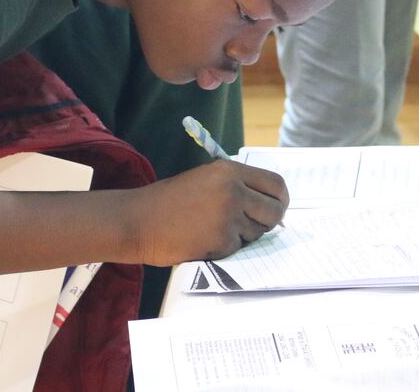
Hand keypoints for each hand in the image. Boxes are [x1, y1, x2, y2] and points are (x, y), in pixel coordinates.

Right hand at [122, 160, 288, 265]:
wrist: (138, 220)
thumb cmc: (169, 201)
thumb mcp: (206, 179)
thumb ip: (236, 186)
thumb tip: (270, 203)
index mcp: (229, 170)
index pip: (276, 184)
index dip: (280, 199)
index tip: (276, 208)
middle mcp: (233, 190)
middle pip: (274, 211)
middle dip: (269, 222)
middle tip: (254, 225)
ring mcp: (228, 216)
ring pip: (257, 232)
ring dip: (243, 236)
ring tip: (215, 229)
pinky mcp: (220, 240)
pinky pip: (237, 248)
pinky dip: (225, 248)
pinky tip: (204, 240)